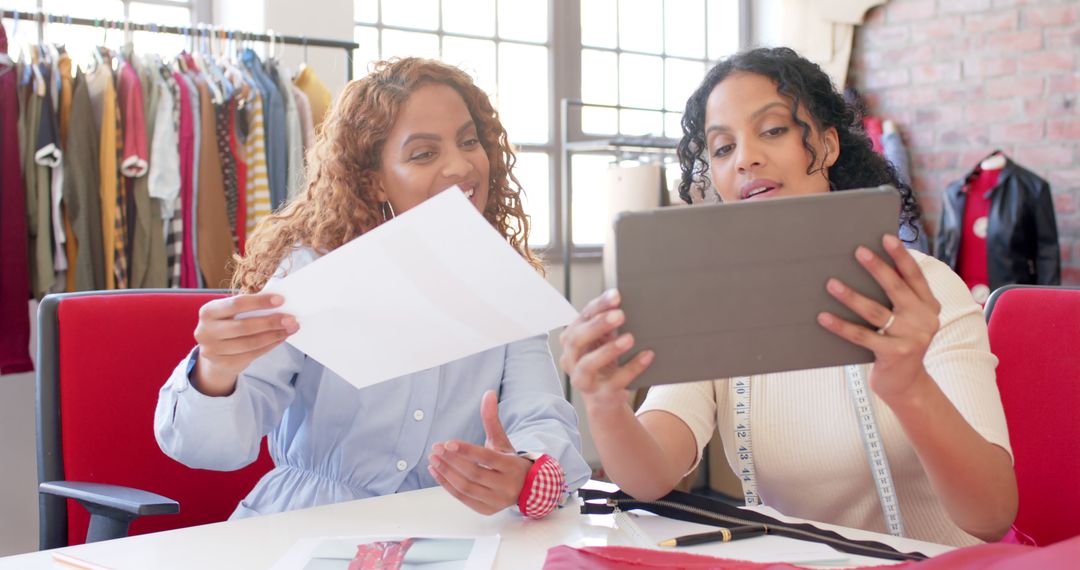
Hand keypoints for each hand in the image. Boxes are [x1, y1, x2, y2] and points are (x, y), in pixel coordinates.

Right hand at [193, 293, 298, 395]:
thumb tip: (279, 305)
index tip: (281, 300)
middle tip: (291, 319)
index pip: (236, 304)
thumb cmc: (228, 324)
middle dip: (270, 322)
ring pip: (250, 343)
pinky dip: (270, 345)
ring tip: (290, 328)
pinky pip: (253, 354)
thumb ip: (249, 308)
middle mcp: (206, 331)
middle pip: (244, 326)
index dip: (259, 302)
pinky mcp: (224, 364)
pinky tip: (281, 338)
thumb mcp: (231, 313)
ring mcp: (213, 350)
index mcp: (208, 311)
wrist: (214, 351)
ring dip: (274, 335)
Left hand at [428, 390, 531, 514]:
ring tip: (433, 459)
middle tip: (435, 448)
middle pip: (473, 473)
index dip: (466, 450)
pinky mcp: (487, 510)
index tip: (447, 443)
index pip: (486, 458)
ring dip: (446, 473)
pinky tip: (436, 472)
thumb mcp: (502, 440)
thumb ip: (492, 419)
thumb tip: (488, 393)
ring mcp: (497, 500)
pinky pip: (463, 498)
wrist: (526, 488)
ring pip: (466, 487)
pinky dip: (447, 485)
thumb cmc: (510, 461)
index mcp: (512, 466)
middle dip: (451, 460)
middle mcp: (506, 485)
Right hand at [558, 289, 653, 412]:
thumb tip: (624, 301)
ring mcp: (583, 379)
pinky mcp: (600, 395)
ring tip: (629, 338)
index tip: (616, 296)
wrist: (605, 398)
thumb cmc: (604, 362)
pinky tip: (647, 355)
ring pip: (588, 364)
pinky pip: (615, 381)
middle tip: (620, 315)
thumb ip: (607, 324)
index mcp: (571, 339)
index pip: (581, 318)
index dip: (597, 306)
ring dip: (608, 350)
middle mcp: (571, 359)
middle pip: (577, 339)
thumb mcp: (603, 341)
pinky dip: (632, 368)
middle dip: (598, 325)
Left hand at [817, 234, 940, 403]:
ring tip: (831, 283)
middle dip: (877, 268)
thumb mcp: (907, 321)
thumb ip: (897, 300)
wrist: (907, 385)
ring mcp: (911, 337)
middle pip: (896, 288)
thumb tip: (865, 269)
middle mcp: (924, 319)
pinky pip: (861, 336)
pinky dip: (841, 326)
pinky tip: (823, 316)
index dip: (901, 256)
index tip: (886, 238)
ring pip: (876, 311)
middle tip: (858, 251)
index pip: (914, 276)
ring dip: (851, 296)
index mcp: (929, 306)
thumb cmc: (899, 345)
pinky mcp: (895, 354)